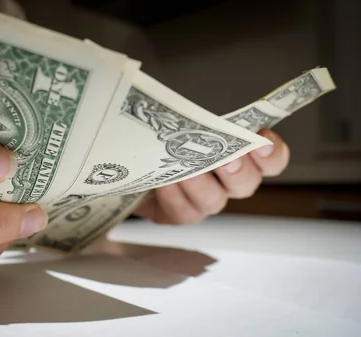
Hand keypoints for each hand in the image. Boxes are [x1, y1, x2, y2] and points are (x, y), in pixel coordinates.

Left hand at [134, 129, 289, 224]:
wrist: (135, 157)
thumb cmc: (167, 132)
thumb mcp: (185, 116)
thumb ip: (200, 116)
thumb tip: (199, 113)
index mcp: (240, 156)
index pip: (271, 161)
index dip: (272, 154)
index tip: (263, 139)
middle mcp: (227, 184)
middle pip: (246, 184)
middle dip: (239, 170)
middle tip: (229, 159)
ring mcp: (203, 201)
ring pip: (213, 201)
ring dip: (203, 185)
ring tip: (189, 171)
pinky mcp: (177, 214)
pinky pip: (183, 212)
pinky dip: (175, 197)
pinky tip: (164, 183)